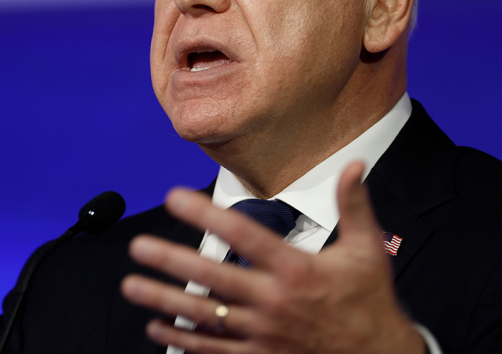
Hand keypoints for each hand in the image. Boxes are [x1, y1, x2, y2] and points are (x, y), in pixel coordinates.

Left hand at [120, 162, 424, 353]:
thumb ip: (354, 205)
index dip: (205, 213)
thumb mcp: (366, 251)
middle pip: (211, 276)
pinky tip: (158, 328)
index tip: (176, 197)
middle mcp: (273, 301)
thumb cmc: (369, 304)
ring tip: (132, 286)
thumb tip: (353, 165)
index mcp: (295, 270)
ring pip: (203, 315)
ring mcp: (262, 333)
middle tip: (140, 247)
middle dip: (170, 260)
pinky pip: (212, 350)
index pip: (242, 234)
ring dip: (163, 299)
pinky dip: (182, 339)